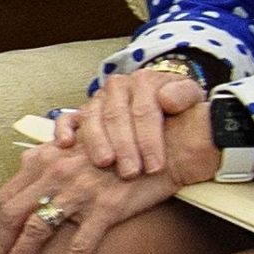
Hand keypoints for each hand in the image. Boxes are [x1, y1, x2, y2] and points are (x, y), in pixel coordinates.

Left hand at [0, 141, 180, 253]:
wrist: (161, 144)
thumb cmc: (118, 144)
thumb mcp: (76, 142)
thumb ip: (48, 155)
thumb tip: (25, 163)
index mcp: (44, 158)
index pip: (6, 197)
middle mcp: (55, 173)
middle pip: (11, 215)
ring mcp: (78, 191)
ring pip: (36, 231)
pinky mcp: (105, 208)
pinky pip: (78, 247)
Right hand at [61, 67, 209, 178]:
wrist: (162, 100)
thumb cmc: (177, 106)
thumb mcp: (190, 97)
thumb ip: (184, 95)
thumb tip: (167, 99)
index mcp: (144, 81)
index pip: (144, 110)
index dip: (150, 139)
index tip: (156, 166)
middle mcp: (117, 87)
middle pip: (117, 116)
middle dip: (125, 146)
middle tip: (131, 172)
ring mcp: (97, 99)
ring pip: (92, 117)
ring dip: (97, 141)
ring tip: (105, 163)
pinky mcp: (81, 112)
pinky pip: (66, 118)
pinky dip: (63, 129)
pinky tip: (66, 143)